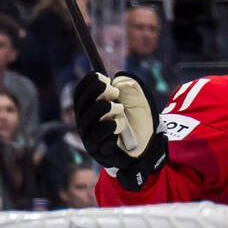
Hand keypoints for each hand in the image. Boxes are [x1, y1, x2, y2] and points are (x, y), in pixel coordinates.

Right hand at [73, 71, 168, 189]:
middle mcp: (85, 123)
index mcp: (90, 110)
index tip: (101, 75)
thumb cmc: (138, 124)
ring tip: (118, 107)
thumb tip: (119, 79)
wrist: (148, 149)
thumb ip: (130, 88)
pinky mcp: (98, 151)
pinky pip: (96, 139)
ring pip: (88, 121)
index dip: (87, 84)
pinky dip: (107, 128)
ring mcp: (90, 138)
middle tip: (112, 90)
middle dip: (95, 94)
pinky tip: (117, 125)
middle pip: (82, 106)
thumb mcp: (138, 102)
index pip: (80, 95)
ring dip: (102, 110)